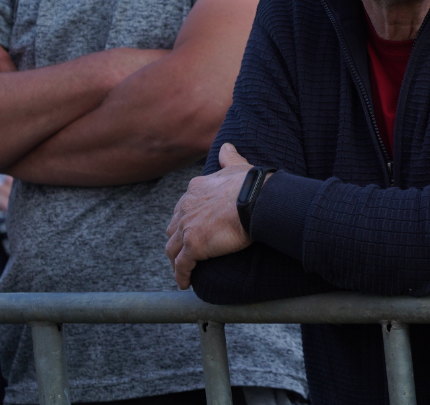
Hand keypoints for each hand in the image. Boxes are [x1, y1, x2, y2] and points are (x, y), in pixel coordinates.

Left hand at [165, 143, 255, 288]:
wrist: (256, 200)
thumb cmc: (250, 184)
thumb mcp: (236, 166)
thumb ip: (228, 158)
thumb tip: (226, 147)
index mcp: (194, 190)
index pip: (182, 208)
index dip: (184, 220)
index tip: (190, 228)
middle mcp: (186, 208)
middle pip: (173, 229)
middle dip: (176, 240)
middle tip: (184, 251)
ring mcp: (187, 227)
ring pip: (173, 249)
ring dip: (175, 260)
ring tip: (182, 270)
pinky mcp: (193, 246)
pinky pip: (182, 265)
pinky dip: (181, 275)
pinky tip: (185, 282)